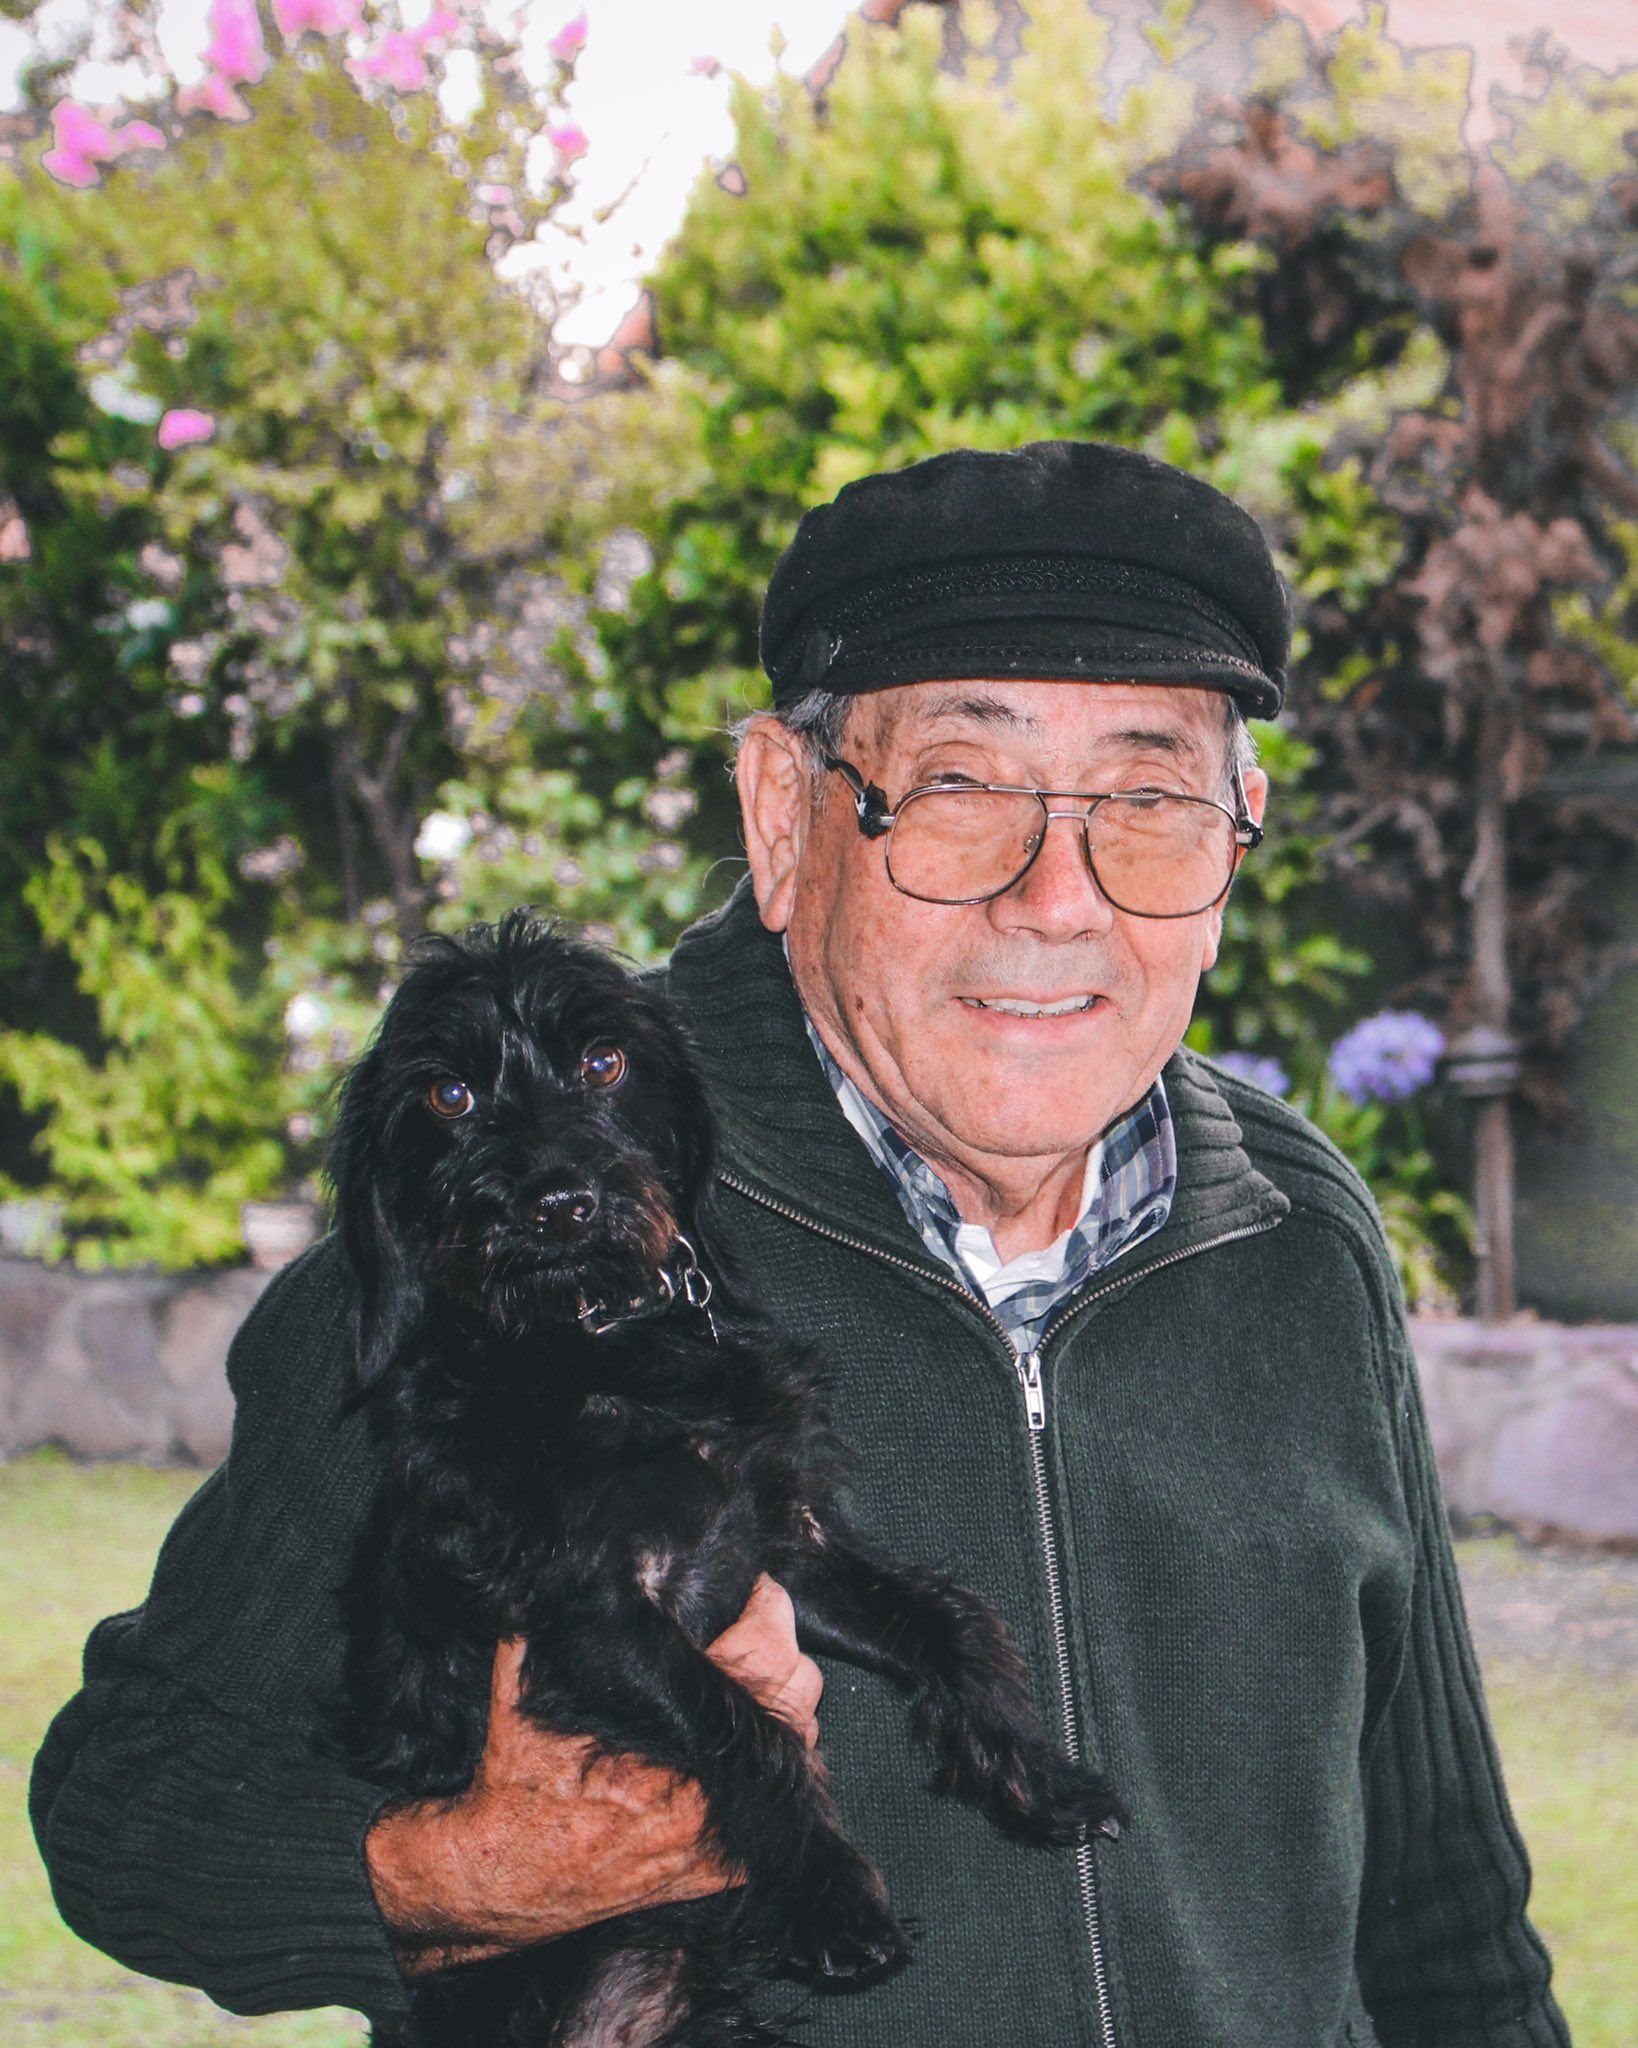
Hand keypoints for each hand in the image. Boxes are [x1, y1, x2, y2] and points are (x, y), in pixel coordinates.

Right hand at [365, 1573, 822, 1969]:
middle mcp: (711, 1782)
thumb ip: (554, 1613)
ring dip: (778, 1706)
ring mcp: (720, 1830)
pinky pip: (780, 1805)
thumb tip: (574, 1558)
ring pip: (800, 1745)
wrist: (500, 1876)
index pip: (768, 1644)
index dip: (766, 1602)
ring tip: (745, 1679)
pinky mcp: (717, 1870)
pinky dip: (768, 1769)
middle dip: (779, 1649)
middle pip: (799, 1690)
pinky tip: (736, 1744)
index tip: (750, 1586)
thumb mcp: (521, 1676)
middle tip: (749, 1627)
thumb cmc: (515, 1778)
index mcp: (677, 1727)